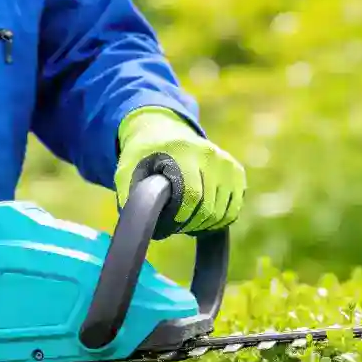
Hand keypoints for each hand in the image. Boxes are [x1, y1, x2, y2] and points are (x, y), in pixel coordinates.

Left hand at [115, 107, 245, 238]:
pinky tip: (201, 214)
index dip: (180, 217)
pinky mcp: (235, 171)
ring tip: (186, 217)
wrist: (163, 132)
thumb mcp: (126, 172)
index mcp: (182, 151)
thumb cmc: (142, 157)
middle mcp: (209, 154)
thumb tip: (139, 229)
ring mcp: (225, 162)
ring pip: (223, 212)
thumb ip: (131, 198)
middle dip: (190, 223)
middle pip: (209, 208)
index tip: (168, 223)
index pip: (192, 195)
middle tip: (175, 223)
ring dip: (204, 223)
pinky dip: (219, 219)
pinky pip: (233, 209)